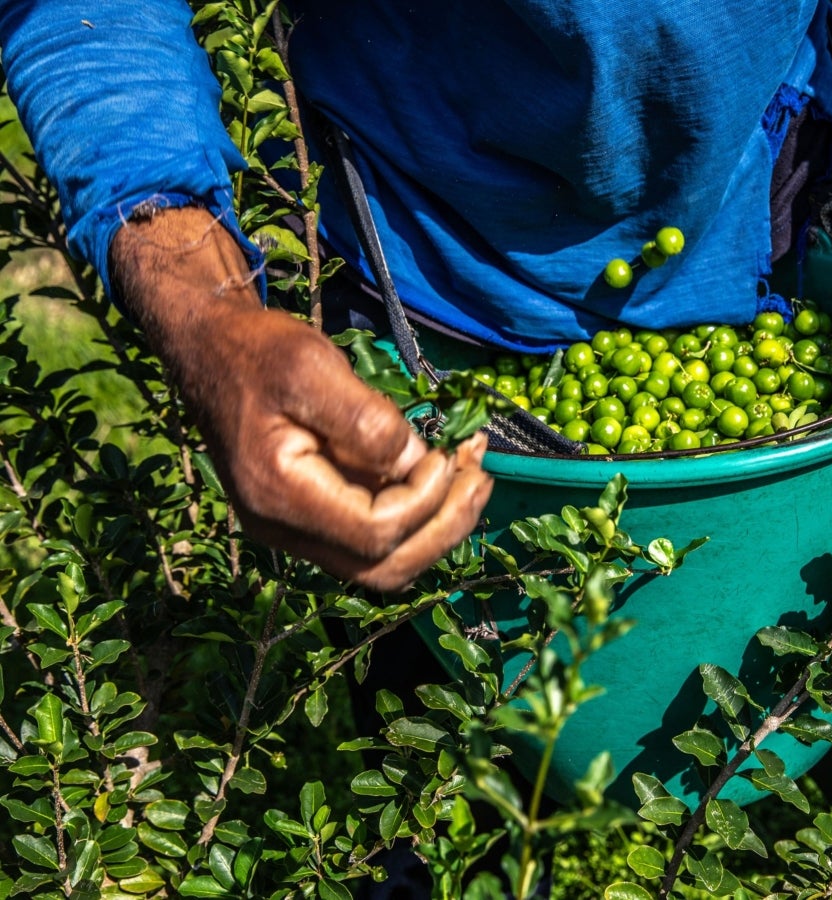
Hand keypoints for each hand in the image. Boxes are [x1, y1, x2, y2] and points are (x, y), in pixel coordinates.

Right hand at [110, 207, 492, 589]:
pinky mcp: (309, 518)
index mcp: (278, 496)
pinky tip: (441, 474)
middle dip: (445, 527)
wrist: (211, 350)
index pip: (374, 532)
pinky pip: (370, 538)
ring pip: (381, 563)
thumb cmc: (258, 351)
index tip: (447, 451)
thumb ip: (365, 420)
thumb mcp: (311, 367)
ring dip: (437, 526)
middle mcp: (284, 529)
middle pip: (383, 568)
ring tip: (473, 477)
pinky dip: (415, 515)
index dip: (424, 500)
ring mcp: (294, 530)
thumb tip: (416, 460)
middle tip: (482, 476)